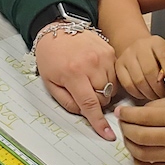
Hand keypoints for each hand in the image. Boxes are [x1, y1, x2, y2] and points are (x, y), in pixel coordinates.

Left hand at [35, 26, 117, 140]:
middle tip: (83, 91)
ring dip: (102, 89)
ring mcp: (103, 56)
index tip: (108, 135)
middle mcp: (91, 63)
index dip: (99, 122)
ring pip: (112, 87)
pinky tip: (94, 70)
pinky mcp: (110, 50)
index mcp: (73, 73)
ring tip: (88, 79)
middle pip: (104, 97)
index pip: (90, 104)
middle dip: (95, 100)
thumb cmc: (50, 56)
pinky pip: (115, 74)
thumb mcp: (50, 83)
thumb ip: (67, 102)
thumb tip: (85, 114)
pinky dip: (107, 77)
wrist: (56, 28)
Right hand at [115, 35, 164, 99]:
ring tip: (157, 95)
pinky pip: (129, 86)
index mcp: (156, 43)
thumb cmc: (156, 55)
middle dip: (160, 89)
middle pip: (150, 71)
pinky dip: (139, 94)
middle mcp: (140, 47)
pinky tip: (145, 93)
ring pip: (139, 81)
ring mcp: (127, 56)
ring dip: (150, 93)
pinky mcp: (119, 67)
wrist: (136, 48)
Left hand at [116, 97, 164, 164]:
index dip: (126, 114)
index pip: (143, 116)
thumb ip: (156, 105)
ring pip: (141, 153)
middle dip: (125, 128)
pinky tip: (137, 153)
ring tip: (128, 136)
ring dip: (128, 144)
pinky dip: (138, 162)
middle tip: (122, 123)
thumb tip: (133, 111)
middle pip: (139, 135)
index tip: (120, 112)